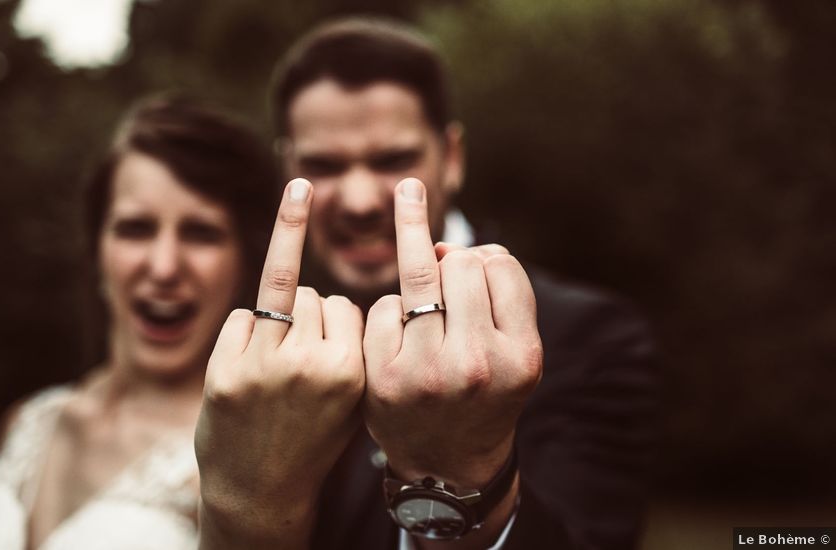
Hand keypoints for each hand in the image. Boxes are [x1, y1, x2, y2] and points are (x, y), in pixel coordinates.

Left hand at [196, 179, 364, 547]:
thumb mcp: (351, 399)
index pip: (344, 305)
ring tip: (276, 353)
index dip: (336, 322)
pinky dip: (246, 330)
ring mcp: (264, 366)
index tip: (329, 344)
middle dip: (307, 314)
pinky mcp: (224, 371)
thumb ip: (354, 347)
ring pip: (279, 292)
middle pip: (312, 295)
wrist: (261, 492)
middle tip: (299, 355)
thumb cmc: (312, 439)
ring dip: (278, 313)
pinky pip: (242, 315)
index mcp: (350, 372)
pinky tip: (249, 363)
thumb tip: (334, 292)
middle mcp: (309, 365)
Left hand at [363, 178, 542, 488]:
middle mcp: (476, 364)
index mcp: (521, 355)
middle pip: (460, 261)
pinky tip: (397, 328)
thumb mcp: (515, 352)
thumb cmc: (484, 393)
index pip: (500, 266)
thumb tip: (447, 241)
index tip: (475, 261)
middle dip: (451, 255)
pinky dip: (389, 308)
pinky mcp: (382, 377)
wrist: (447, 463)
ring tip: (407, 195)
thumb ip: (500, 293)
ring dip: (417, 253)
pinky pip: (383, 306)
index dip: (486, 256)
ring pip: (418, 271)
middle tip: (444, 267)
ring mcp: (425, 372)